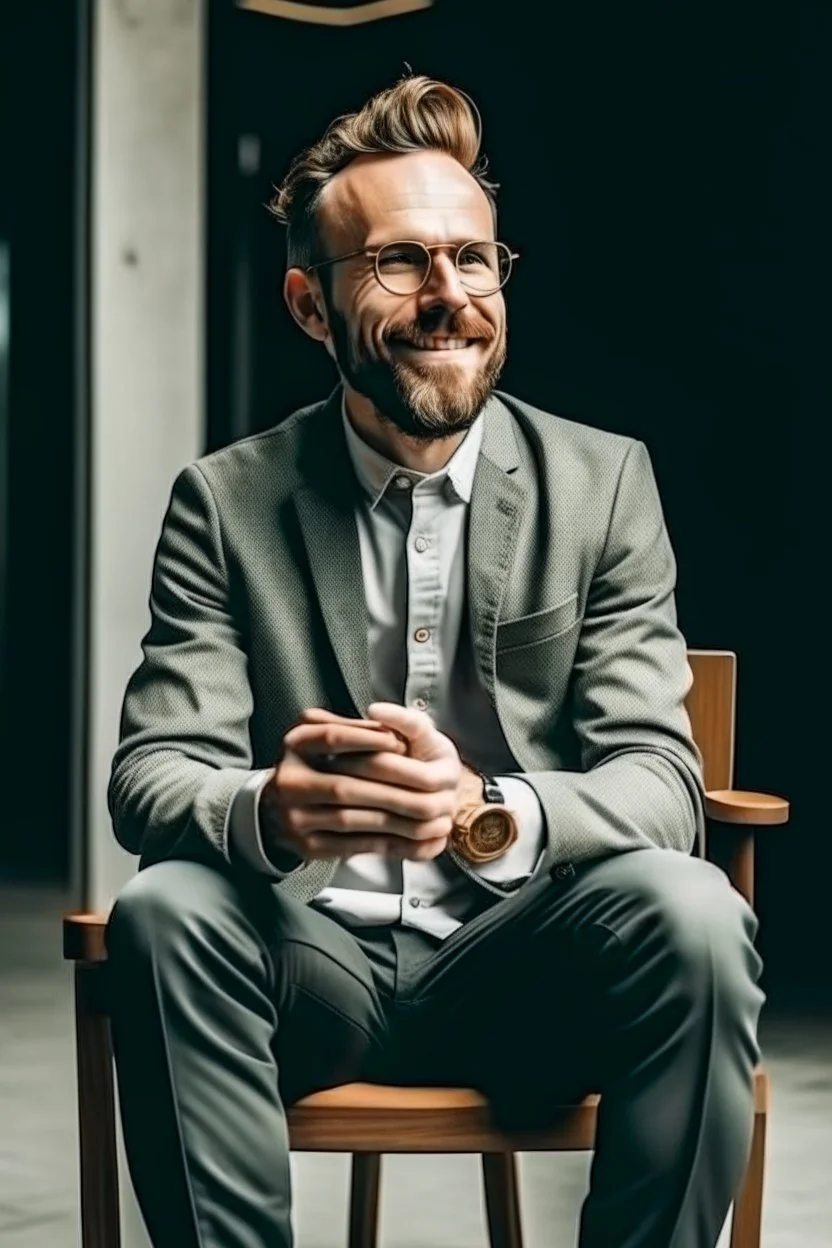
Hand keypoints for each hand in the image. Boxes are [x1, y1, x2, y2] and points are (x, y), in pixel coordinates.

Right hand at [261, 705, 461, 862]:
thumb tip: (387, 724)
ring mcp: (294, 817)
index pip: (332, 738)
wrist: (277, 807)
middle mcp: (288, 781)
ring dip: (390, 817)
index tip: (399, 741)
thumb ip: (354, 726)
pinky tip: (403, 833)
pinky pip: (348, 845)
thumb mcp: (323, 731)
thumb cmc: (312, 763)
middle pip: (343, 786)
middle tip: (423, 787)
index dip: (369, 739)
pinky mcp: (306, 846)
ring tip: (421, 812)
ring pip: (349, 818)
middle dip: (388, 787)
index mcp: (294, 745)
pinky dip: (380, 840)